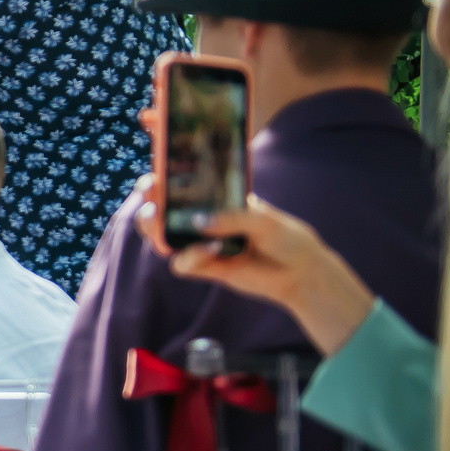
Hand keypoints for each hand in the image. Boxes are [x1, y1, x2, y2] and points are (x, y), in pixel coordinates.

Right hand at [150, 197, 377, 355]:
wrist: (301, 273)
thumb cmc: (287, 238)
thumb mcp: (265, 220)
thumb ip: (232, 218)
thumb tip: (197, 223)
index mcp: (216, 199)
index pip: (183, 185)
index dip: (162, 180)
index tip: (154, 177)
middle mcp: (203, 220)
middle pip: (161, 211)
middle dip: (148, 206)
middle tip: (151, 203)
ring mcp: (201, 243)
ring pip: (161, 238)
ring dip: (156, 232)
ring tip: (163, 229)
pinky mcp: (205, 267)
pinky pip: (182, 263)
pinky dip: (191, 257)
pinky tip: (212, 251)